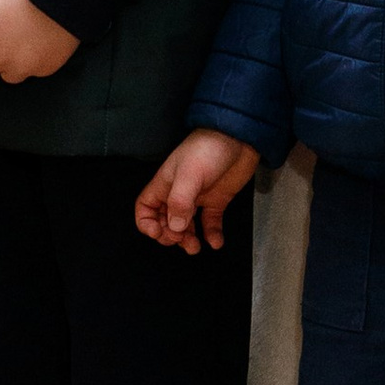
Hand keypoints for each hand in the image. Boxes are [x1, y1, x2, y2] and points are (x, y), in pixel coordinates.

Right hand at [136, 131, 261, 252]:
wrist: (239, 138)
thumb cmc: (208, 148)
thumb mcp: (190, 174)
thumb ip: (180, 202)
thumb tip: (175, 227)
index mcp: (165, 185)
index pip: (145, 208)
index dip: (147, 224)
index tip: (159, 233)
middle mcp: (179, 193)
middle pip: (164, 221)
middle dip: (169, 235)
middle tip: (181, 240)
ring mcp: (198, 198)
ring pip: (186, 226)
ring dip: (188, 239)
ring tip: (196, 247)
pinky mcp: (216, 200)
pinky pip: (210, 223)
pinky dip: (212, 235)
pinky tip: (216, 242)